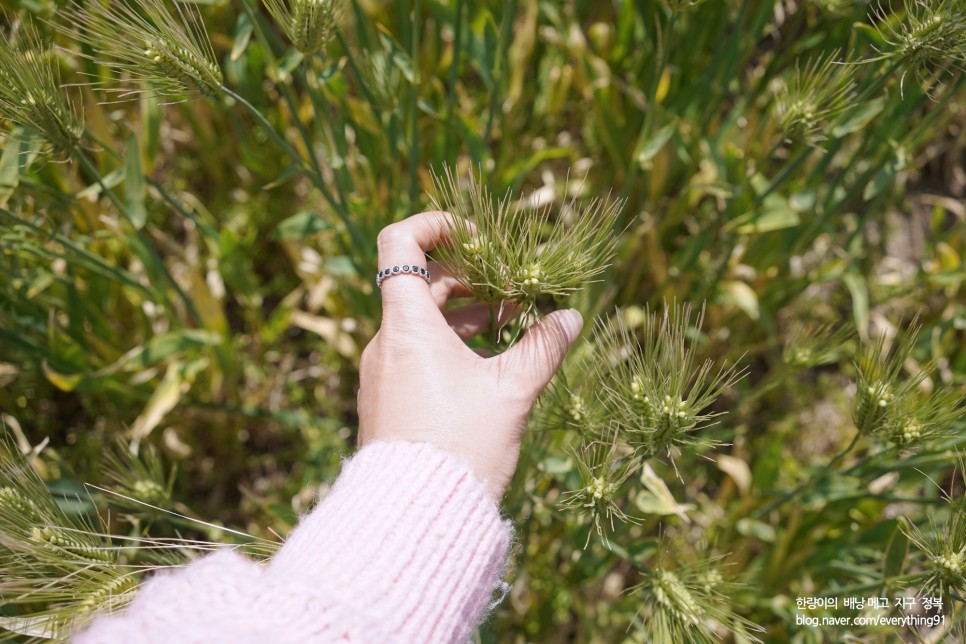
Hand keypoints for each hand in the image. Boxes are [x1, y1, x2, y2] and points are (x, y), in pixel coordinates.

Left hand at [357, 211, 582, 499]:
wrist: (415, 516)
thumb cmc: (461, 446)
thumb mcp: (511, 392)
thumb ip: (542, 348)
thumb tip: (570, 319)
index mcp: (406, 326)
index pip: (399, 243)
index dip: (434, 225)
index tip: (476, 236)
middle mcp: (385, 343)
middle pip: (420, 284)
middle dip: (470, 278)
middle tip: (514, 289)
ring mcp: (382, 373)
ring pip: (422, 324)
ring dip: (465, 315)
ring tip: (512, 325)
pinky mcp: (386, 401)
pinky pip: (416, 355)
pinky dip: (450, 346)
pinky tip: (487, 365)